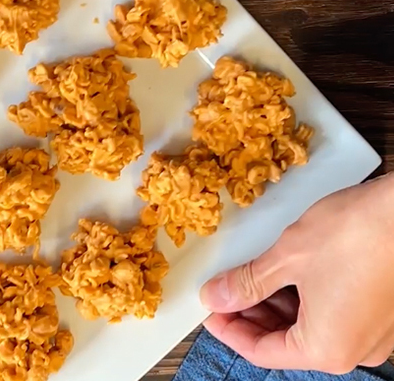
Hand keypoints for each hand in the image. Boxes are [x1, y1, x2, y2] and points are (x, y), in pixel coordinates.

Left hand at [201, 174, 393, 373]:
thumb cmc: (354, 235)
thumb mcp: (286, 258)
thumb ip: (247, 283)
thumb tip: (216, 297)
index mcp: (327, 349)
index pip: (261, 352)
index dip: (228, 329)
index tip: (208, 309)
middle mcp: (354, 351)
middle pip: (286, 343)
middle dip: (250, 315)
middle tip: (223, 288)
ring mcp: (371, 334)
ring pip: (308, 329)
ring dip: (274, 305)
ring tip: (248, 275)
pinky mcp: (380, 313)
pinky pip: (331, 315)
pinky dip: (301, 298)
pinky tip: (282, 273)